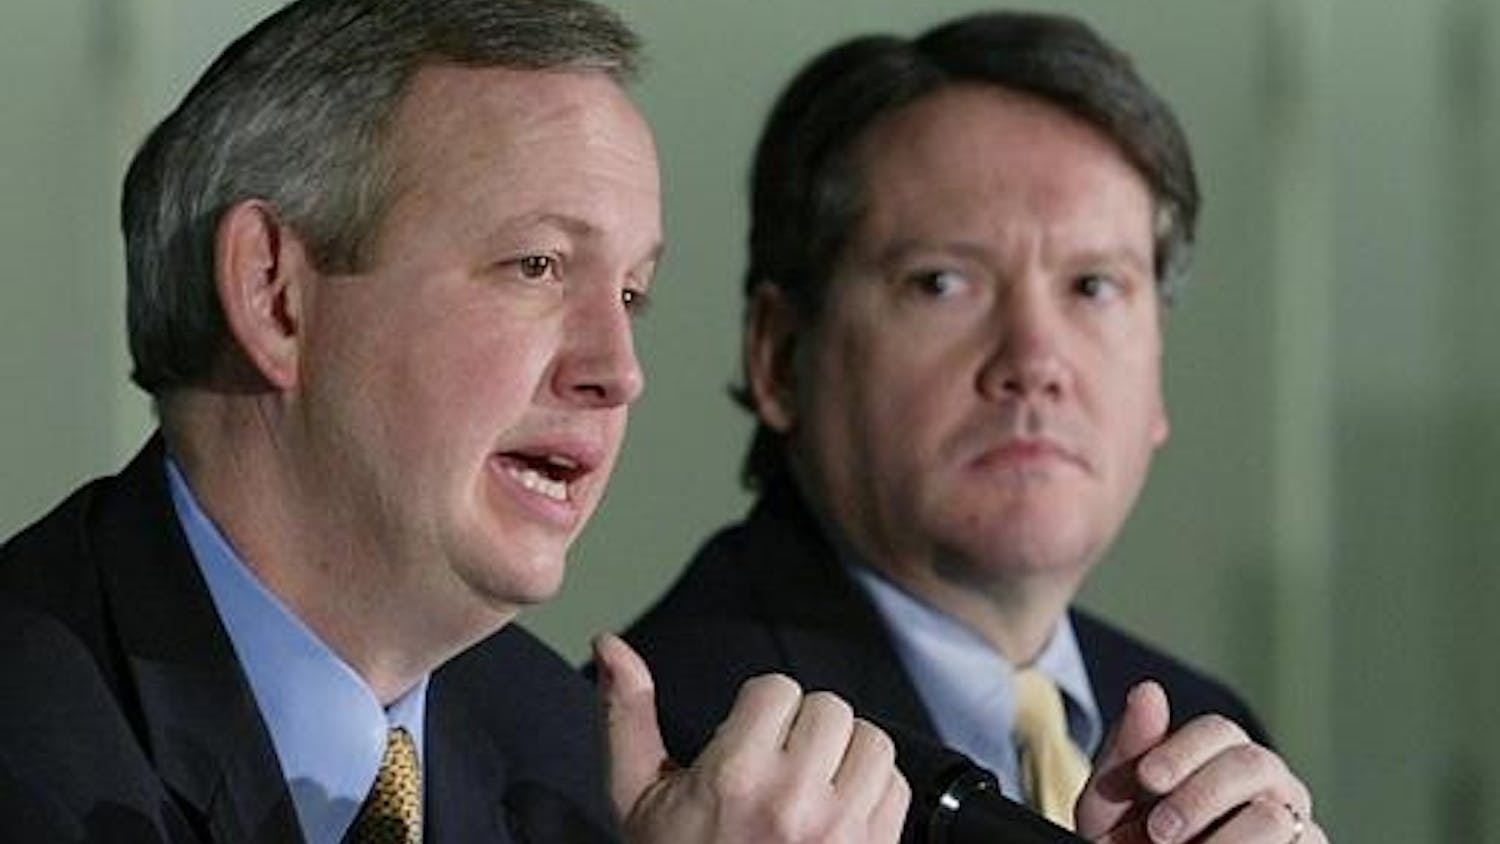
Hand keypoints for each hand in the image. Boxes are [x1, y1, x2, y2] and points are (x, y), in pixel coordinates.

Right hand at [594, 633, 909, 843]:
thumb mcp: (635, 798)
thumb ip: (626, 715)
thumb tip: (610, 644)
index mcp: (735, 777)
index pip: (777, 688)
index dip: (759, 711)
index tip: (745, 743)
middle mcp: (793, 801)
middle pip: (829, 708)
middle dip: (802, 730)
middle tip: (776, 766)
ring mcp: (841, 830)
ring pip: (871, 740)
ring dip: (843, 755)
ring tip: (809, 784)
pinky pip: (896, 786)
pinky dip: (870, 791)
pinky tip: (834, 811)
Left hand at [1074, 681, 1325, 843]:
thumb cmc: (1132, 839)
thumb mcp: (1115, 801)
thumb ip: (1130, 749)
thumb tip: (1147, 690)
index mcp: (1221, 754)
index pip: (1218, 731)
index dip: (1182, 751)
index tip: (1149, 779)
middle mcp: (1266, 782)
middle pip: (1252, 763)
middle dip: (1201, 796)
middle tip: (1161, 831)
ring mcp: (1293, 822)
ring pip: (1274, 817)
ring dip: (1223, 840)